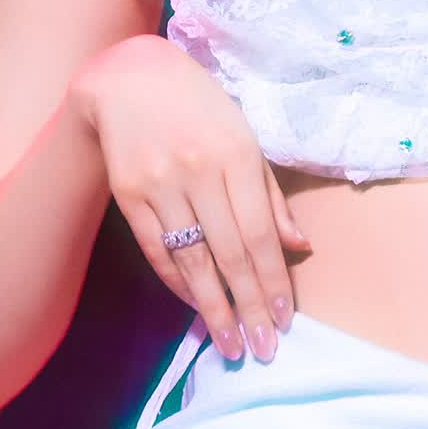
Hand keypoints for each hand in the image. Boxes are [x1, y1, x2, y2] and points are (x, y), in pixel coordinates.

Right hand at [69, 33, 311, 363]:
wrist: (130, 78)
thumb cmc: (201, 108)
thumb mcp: (246, 137)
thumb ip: (271, 195)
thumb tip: (299, 246)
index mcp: (237, 154)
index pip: (260, 232)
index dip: (273, 279)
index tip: (285, 318)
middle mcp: (199, 171)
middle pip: (230, 253)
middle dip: (249, 306)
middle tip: (263, 349)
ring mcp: (160, 185)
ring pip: (192, 260)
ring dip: (214, 308)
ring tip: (231, 344)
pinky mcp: (129, 196)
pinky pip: (158, 252)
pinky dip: (179, 284)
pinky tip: (197, 306)